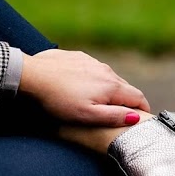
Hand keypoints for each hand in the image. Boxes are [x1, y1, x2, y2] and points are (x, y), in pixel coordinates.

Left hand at [19, 49, 150, 126]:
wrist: (31, 76)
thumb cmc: (58, 100)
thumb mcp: (87, 115)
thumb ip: (114, 116)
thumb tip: (136, 117)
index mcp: (111, 85)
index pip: (138, 97)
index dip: (143, 110)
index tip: (143, 119)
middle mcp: (105, 70)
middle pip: (125, 87)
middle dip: (127, 100)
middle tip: (121, 114)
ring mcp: (91, 61)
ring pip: (108, 77)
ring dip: (109, 89)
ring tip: (100, 102)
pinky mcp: (77, 56)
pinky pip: (92, 69)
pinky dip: (93, 79)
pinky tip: (81, 87)